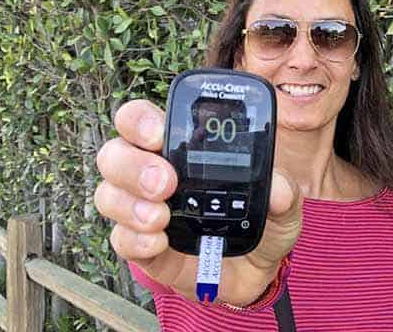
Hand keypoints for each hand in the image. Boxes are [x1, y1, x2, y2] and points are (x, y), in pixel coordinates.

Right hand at [95, 99, 301, 305]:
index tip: (158, 133)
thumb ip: (284, 193)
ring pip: (108, 195)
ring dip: (129, 204)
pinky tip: (159, 242)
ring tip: (161, 218)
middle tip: (165, 182)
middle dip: (132, 164)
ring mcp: (144, 211)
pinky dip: (135, 239)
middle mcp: (153, 174)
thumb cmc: (262, 222)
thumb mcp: (283, 206)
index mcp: (183, 149)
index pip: (141, 120)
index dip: (139, 119)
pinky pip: (120, 239)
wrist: (257, 274)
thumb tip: (278, 188)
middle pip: (114, 154)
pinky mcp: (143, 248)